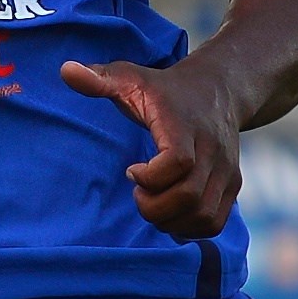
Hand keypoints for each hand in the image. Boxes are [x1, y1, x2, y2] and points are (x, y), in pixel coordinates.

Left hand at [62, 53, 248, 239]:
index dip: (150, 177)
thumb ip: (100, 79)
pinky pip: (214, 222)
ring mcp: (226, 170)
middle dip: (154, 207)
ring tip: (153, 204)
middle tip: (138, 194)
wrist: (219, 89)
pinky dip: (189, 228)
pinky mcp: (232, 185)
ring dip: (170, 221)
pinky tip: (170, 213)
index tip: (131, 171)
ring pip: (203, 215)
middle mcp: (212, 150)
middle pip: (189, 197)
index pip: (178, 161)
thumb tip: (65, 70)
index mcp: (185, 126)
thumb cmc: (166, 89)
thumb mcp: (132, 78)